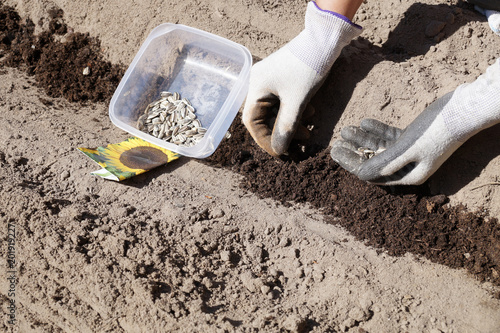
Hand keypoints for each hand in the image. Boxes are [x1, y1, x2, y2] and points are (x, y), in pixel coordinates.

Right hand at [242, 1, 360, 155]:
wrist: (324, 40)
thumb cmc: (308, 67)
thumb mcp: (298, 102)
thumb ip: (286, 127)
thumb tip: (279, 151)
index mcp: (255, 88)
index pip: (252, 122)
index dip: (265, 140)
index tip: (281, 154)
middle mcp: (258, 85)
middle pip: (264, 118)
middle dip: (282, 133)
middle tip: (299, 145)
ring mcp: (270, 82)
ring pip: (275, 112)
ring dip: (291, 124)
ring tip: (308, 132)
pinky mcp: (282, 80)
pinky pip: (283, 102)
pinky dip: (295, 113)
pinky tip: (310, 115)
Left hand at [331, 59, 499, 184]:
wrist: (463, 110)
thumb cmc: (436, 131)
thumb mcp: (406, 148)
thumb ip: (383, 163)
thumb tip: (360, 175)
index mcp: (408, 175)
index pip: (372, 174)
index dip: (352, 164)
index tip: (336, 154)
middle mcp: (409, 167)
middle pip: (374, 161)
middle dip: (354, 152)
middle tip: (335, 144)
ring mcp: (411, 152)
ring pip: (380, 147)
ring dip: (363, 139)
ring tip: (345, 130)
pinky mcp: (413, 138)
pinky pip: (390, 136)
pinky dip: (377, 130)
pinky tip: (363, 122)